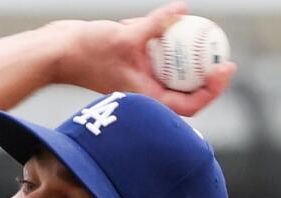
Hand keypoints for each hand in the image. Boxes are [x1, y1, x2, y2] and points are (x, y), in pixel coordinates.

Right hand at [49, 4, 236, 118]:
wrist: (56, 53)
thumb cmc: (86, 51)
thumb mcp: (127, 34)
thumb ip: (157, 23)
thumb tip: (183, 9)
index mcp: (146, 99)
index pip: (189, 105)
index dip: (212, 90)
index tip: (225, 68)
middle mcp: (144, 95)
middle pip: (186, 91)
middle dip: (206, 74)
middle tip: (223, 54)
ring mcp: (137, 82)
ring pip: (171, 74)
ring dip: (186, 56)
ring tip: (199, 32)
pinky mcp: (130, 68)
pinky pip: (156, 58)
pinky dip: (166, 43)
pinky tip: (169, 20)